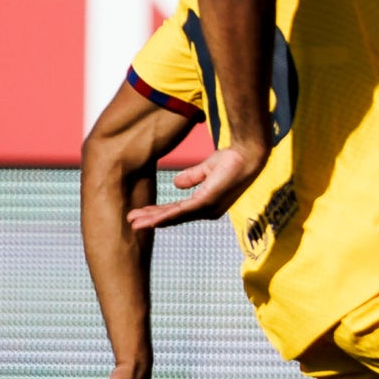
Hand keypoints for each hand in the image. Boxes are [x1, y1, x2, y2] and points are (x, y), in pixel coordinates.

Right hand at [127, 141, 266, 230]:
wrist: (246, 154)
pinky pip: (182, 211)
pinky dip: (166, 216)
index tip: (142, 214)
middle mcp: (207, 211)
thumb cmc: (232, 160)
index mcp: (206, 204)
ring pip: (175, 217)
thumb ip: (192, 177)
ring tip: (135, 224)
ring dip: (153, 220)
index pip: (178, 211)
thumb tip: (176, 185)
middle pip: (173, 217)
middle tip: (132, 223)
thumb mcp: (207, 170)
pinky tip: (153, 220)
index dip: (159, 212)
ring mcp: (207, 208)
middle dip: (151, 219)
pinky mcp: (207, 202)